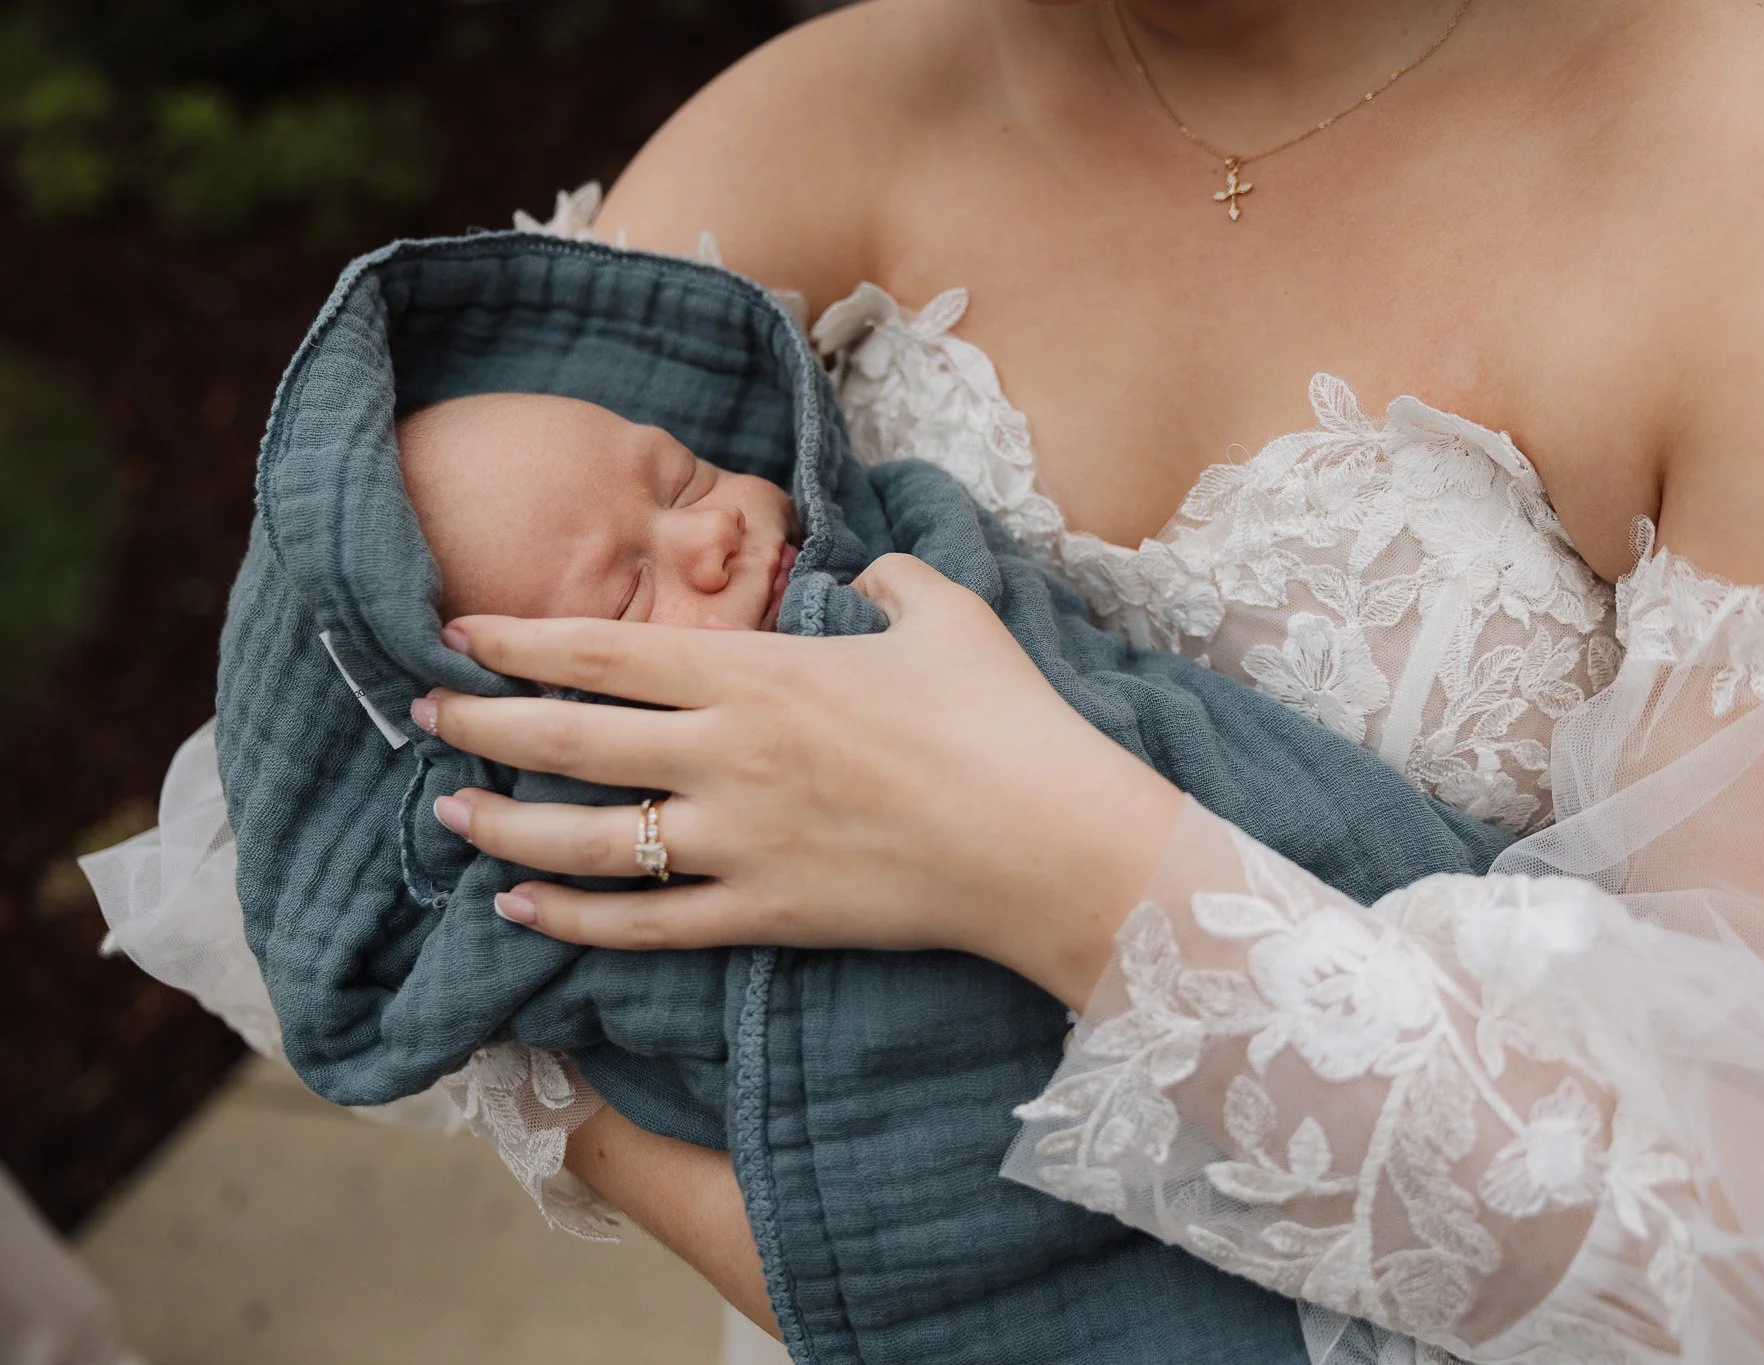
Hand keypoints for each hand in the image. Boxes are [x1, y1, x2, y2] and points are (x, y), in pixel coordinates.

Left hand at [417, 554, 1181, 1009]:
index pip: (606, 651)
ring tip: (450, 820)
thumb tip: (866, 573)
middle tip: (423, 715)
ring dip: (505, 829)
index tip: (456, 634)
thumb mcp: (947, 615)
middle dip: (481, 725)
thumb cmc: (1003, 719)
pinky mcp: (765, 914)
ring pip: (587, 841)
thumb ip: (890, 580)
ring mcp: (739, 841)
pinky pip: (646, 925)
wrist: (1048, 841)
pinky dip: (574, 920)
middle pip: (570, 740)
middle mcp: (727, 754)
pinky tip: (523, 911)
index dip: (519, 641)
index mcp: (761, 673)